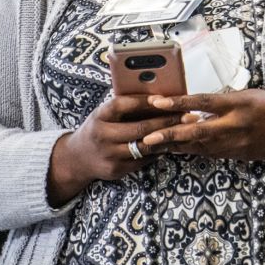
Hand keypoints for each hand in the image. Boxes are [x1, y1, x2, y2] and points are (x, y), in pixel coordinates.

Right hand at [46, 94, 182, 206]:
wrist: (77, 158)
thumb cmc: (98, 128)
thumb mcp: (104, 113)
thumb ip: (125, 106)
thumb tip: (158, 95)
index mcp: (99, 116)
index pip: (122, 105)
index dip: (143, 101)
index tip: (164, 98)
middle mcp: (102, 136)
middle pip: (139, 128)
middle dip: (166, 121)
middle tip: (187, 115)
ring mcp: (109, 155)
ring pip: (145, 146)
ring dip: (168, 137)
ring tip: (186, 129)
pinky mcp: (117, 170)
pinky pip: (144, 160)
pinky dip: (159, 150)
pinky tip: (173, 143)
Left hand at [140, 90, 264, 160]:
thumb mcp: (250, 95)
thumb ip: (224, 101)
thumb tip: (198, 106)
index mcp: (238, 103)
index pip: (203, 102)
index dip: (179, 103)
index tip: (158, 102)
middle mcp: (235, 125)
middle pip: (196, 132)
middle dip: (169, 135)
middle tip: (147, 138)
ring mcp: (236, 143)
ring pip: (199, 146)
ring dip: (175, 146)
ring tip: (153, 145)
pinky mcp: (237, 155)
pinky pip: (210, 153)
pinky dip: (192, 151)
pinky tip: (177, 150)